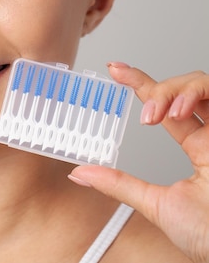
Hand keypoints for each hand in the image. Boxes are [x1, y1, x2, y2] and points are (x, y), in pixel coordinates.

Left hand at [69, 62, 208, 262]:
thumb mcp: (157, 205)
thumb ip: (120, 185)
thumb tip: (80, 173)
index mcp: (201, 150)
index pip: (168, 107)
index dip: (142, 85)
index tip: (115, 70)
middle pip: (186, 88)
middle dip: (157, 89)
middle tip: (143, 112)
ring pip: (203, 83)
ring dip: (176, 89)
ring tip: (158, 114)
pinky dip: (197, 92)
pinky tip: (179, 110)